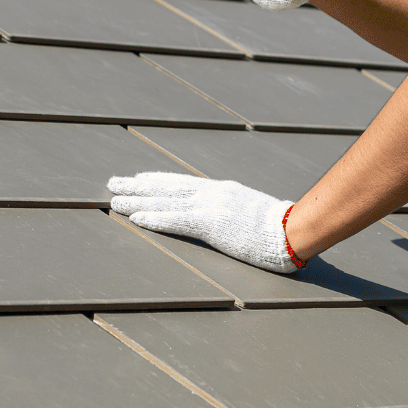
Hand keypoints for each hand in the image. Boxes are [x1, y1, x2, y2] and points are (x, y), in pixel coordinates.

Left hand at [107, 172, 297, 273]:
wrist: (294, 229)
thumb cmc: (281, 227)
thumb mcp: (254, 213)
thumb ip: (236, 212)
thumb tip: (229, 218)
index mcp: (223, 191)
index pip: (184, 183)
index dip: (159, 181)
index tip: (139, 179)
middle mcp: (213, 193)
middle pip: (168, 187)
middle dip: (138, 186)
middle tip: (114, 183)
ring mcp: (212, 207)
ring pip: (166, 200)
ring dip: (137, 200)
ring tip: (114, 199)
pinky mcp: (212, 224)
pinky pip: (176, 220)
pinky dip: (154, 217)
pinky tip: (136, 218)